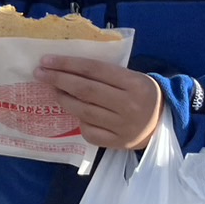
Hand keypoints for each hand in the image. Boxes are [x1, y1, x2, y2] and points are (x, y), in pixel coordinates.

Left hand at [35, 57, 162, 149]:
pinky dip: (78, 121)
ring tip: (52, 90)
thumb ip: (105, 74)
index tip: (46, 60)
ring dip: (63, 99)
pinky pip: (89, 131)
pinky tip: (74, 113)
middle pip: (85, 90)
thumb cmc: (142, 94)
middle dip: (58, 79)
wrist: (164, 123)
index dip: (67, 64)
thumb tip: (65, 67)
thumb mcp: (132, 78)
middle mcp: (129, 105)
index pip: (94, 70)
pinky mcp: (118, 143)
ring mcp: (123, 126)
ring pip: (83, 111)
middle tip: (39, 73)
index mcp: (135, 84)